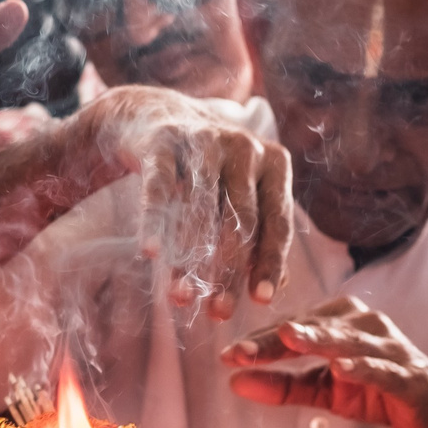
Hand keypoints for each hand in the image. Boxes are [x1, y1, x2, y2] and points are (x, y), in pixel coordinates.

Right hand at [72, 85, 293, 319]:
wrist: (154, 113)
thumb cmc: (208, 168)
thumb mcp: (241, 192)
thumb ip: (260, 233)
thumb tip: (275, 289)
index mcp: (274, 163)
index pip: (276, 221)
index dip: (269, 262)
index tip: (261, 301)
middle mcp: (244, 148)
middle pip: (241, 221)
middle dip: (228, 271)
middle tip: (218, 314)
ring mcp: (204, 142)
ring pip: (200, 211)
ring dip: (190, 258)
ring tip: (181, 298)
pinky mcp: (163, 143)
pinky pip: (160, 189)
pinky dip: (156, 222)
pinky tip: (151, 253)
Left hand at [223, 296, 427, 427]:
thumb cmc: (376, 394)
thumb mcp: (322, 391)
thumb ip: (281, 386)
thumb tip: (235, 382)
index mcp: (340, 321)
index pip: (291, 328)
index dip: (258, 342)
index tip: (226, 356)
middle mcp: (364, 324)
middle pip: (312, 329)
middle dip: (274, 340)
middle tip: (239, 351)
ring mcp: (388, 347)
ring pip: (347, 340)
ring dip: (318, 338)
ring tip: (289, 337)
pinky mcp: (408, 375)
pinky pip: (382, 369)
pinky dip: (362, 367)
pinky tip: (341, 368)